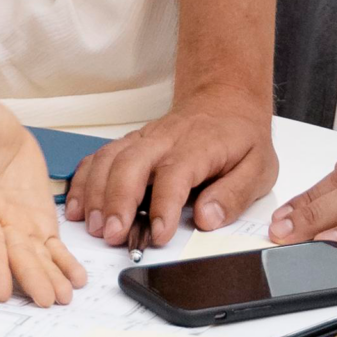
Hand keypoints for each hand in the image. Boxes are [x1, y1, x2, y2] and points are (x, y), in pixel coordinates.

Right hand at [0, 96, 86, 306]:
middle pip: (15, 255)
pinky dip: (64, 263)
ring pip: (36, 257)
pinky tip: (77, 279)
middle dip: (31, 278)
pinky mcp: (38, 219)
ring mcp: (19, 223)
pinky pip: (52, 247)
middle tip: (47, 300)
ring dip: (50, 278)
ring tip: (65, 298)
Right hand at [66, 83, 276, 245]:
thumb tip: (208, 218)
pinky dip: (83, 180)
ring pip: (109, 159)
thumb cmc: (239, 137)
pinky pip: (99, 157)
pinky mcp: (130, 144)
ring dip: (96, 192)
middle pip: (131, 163)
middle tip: (113, 235)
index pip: (175, 174)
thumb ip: (234, 194)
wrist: (225, 101)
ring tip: (92, 226)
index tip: (159, 235)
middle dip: (117, 201)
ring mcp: (143, 139)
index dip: (164, 206)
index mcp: (199, 146)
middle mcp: (165, 140)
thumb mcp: (259, 167)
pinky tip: (78, 206)